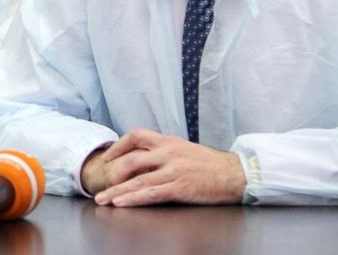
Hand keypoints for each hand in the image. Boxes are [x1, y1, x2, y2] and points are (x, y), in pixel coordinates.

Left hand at [90, 128, 245, 205]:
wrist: (236, 174)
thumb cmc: (211, 165)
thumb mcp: (185, 150)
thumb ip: (164, 153)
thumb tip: (142, 159)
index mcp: (170, 141)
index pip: (137, 135)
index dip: (119, 145)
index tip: (108, 157)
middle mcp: (169, 153)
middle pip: (132, 159)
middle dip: (112, 174)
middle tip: (101, 184)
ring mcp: (174, 171)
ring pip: (138, 180)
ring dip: (117, 191)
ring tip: (103, 200)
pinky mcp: (181, 187)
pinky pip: (152, 193)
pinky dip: (134, 199)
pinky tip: (122, 203)